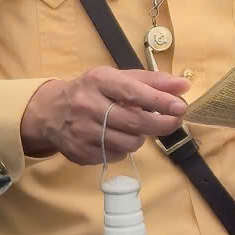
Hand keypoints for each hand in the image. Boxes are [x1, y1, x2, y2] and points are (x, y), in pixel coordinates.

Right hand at [21, 67, 190, 163]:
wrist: (51, 112)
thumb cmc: (92, 91)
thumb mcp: (117, 78)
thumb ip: (152, 82)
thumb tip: (184, 86)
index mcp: (98, 81)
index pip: (133, 92)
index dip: (159, 101)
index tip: (180, 106)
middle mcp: (87, 106)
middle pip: (134, 122)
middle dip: (161, 124)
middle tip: (175, 121)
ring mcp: (82, 132)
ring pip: (128, 143)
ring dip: (140, 137)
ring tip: (134, 127)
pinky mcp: (80, 153)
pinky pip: (115, 156)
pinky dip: (123, 148)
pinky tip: (115, 137)